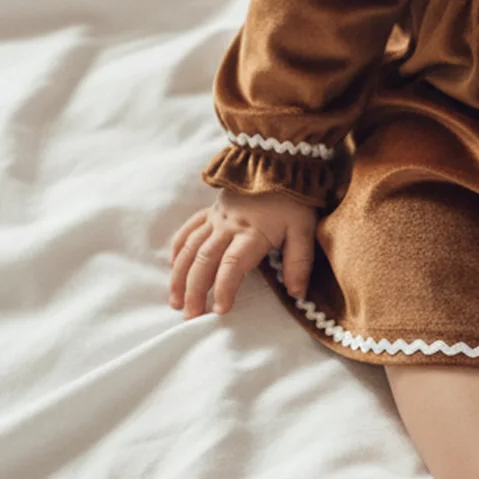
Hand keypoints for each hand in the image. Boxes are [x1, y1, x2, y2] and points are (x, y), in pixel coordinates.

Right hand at [169, 188, 316, 317]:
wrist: (279, 162)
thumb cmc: (294, 199)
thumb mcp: (305, 228)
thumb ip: (299, 262)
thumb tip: (297, 294)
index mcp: (252, 233)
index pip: (233, 264)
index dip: (224, 287)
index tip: (220, 310)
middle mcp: (229, 227)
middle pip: (204, 260)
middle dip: (194, 290)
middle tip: (191, 315)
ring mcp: (216, 219)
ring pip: (190, 248)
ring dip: (180, 276)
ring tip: (176, 302)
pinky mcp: (210, 211)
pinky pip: (187, 230)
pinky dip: (178, 250)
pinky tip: (173, 268)